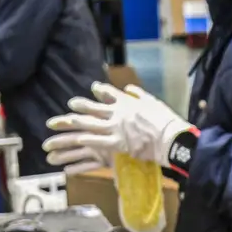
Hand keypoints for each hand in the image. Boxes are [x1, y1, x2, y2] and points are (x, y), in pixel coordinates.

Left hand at [43, 82, 193, 173]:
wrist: (170, 137)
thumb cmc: (165, 120)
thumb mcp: (152, 102)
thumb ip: (139, 94)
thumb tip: (129, 88)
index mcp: (126, 102)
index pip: (108, 94)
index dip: (96, 92)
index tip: (89, 91)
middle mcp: (117, 113)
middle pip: (91, 110)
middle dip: (75, 111)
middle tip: (62, 112)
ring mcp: (115, 128)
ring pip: (89, 126)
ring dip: (72, 128)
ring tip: (60, 129)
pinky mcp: (117, 144)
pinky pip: (96, 142)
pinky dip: (85, 143)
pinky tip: (74, 143)